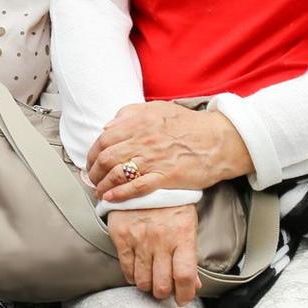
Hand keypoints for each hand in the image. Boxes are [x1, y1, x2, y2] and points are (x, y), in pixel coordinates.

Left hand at [87, 103, 250, 201]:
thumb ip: (131, 113)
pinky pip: (136, 187)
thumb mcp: (158, 109)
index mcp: (139, 122)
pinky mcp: (165, 177)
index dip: (92, 153)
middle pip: (106, 157)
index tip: (90, 162)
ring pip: (117, 173)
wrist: (218, 140)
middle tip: (90, 179)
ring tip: (98, 191)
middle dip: (93, 171)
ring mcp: (153, 159)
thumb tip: (108, 125)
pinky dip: (119, 194)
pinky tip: (110, 198)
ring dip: (102, 184)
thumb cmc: (189, 125)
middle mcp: (143, 140)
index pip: (104, 139)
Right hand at [107, 205, 200, 304]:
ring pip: (143, 281)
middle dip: (164, 292)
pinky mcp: (122, 236)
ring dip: (148, 286)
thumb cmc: (171, 204)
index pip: (185, 276)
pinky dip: (132, 276)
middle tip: (164, 288)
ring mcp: (139, 238)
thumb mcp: (187, 225)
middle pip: (162, 284)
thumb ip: (190, 256)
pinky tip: (138, 270)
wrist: (143, 179)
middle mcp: (161, 239)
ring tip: (151, 278)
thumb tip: (193, 286)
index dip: (185, 295)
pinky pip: (126, 269)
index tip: (183, 299)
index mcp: (182, 236)